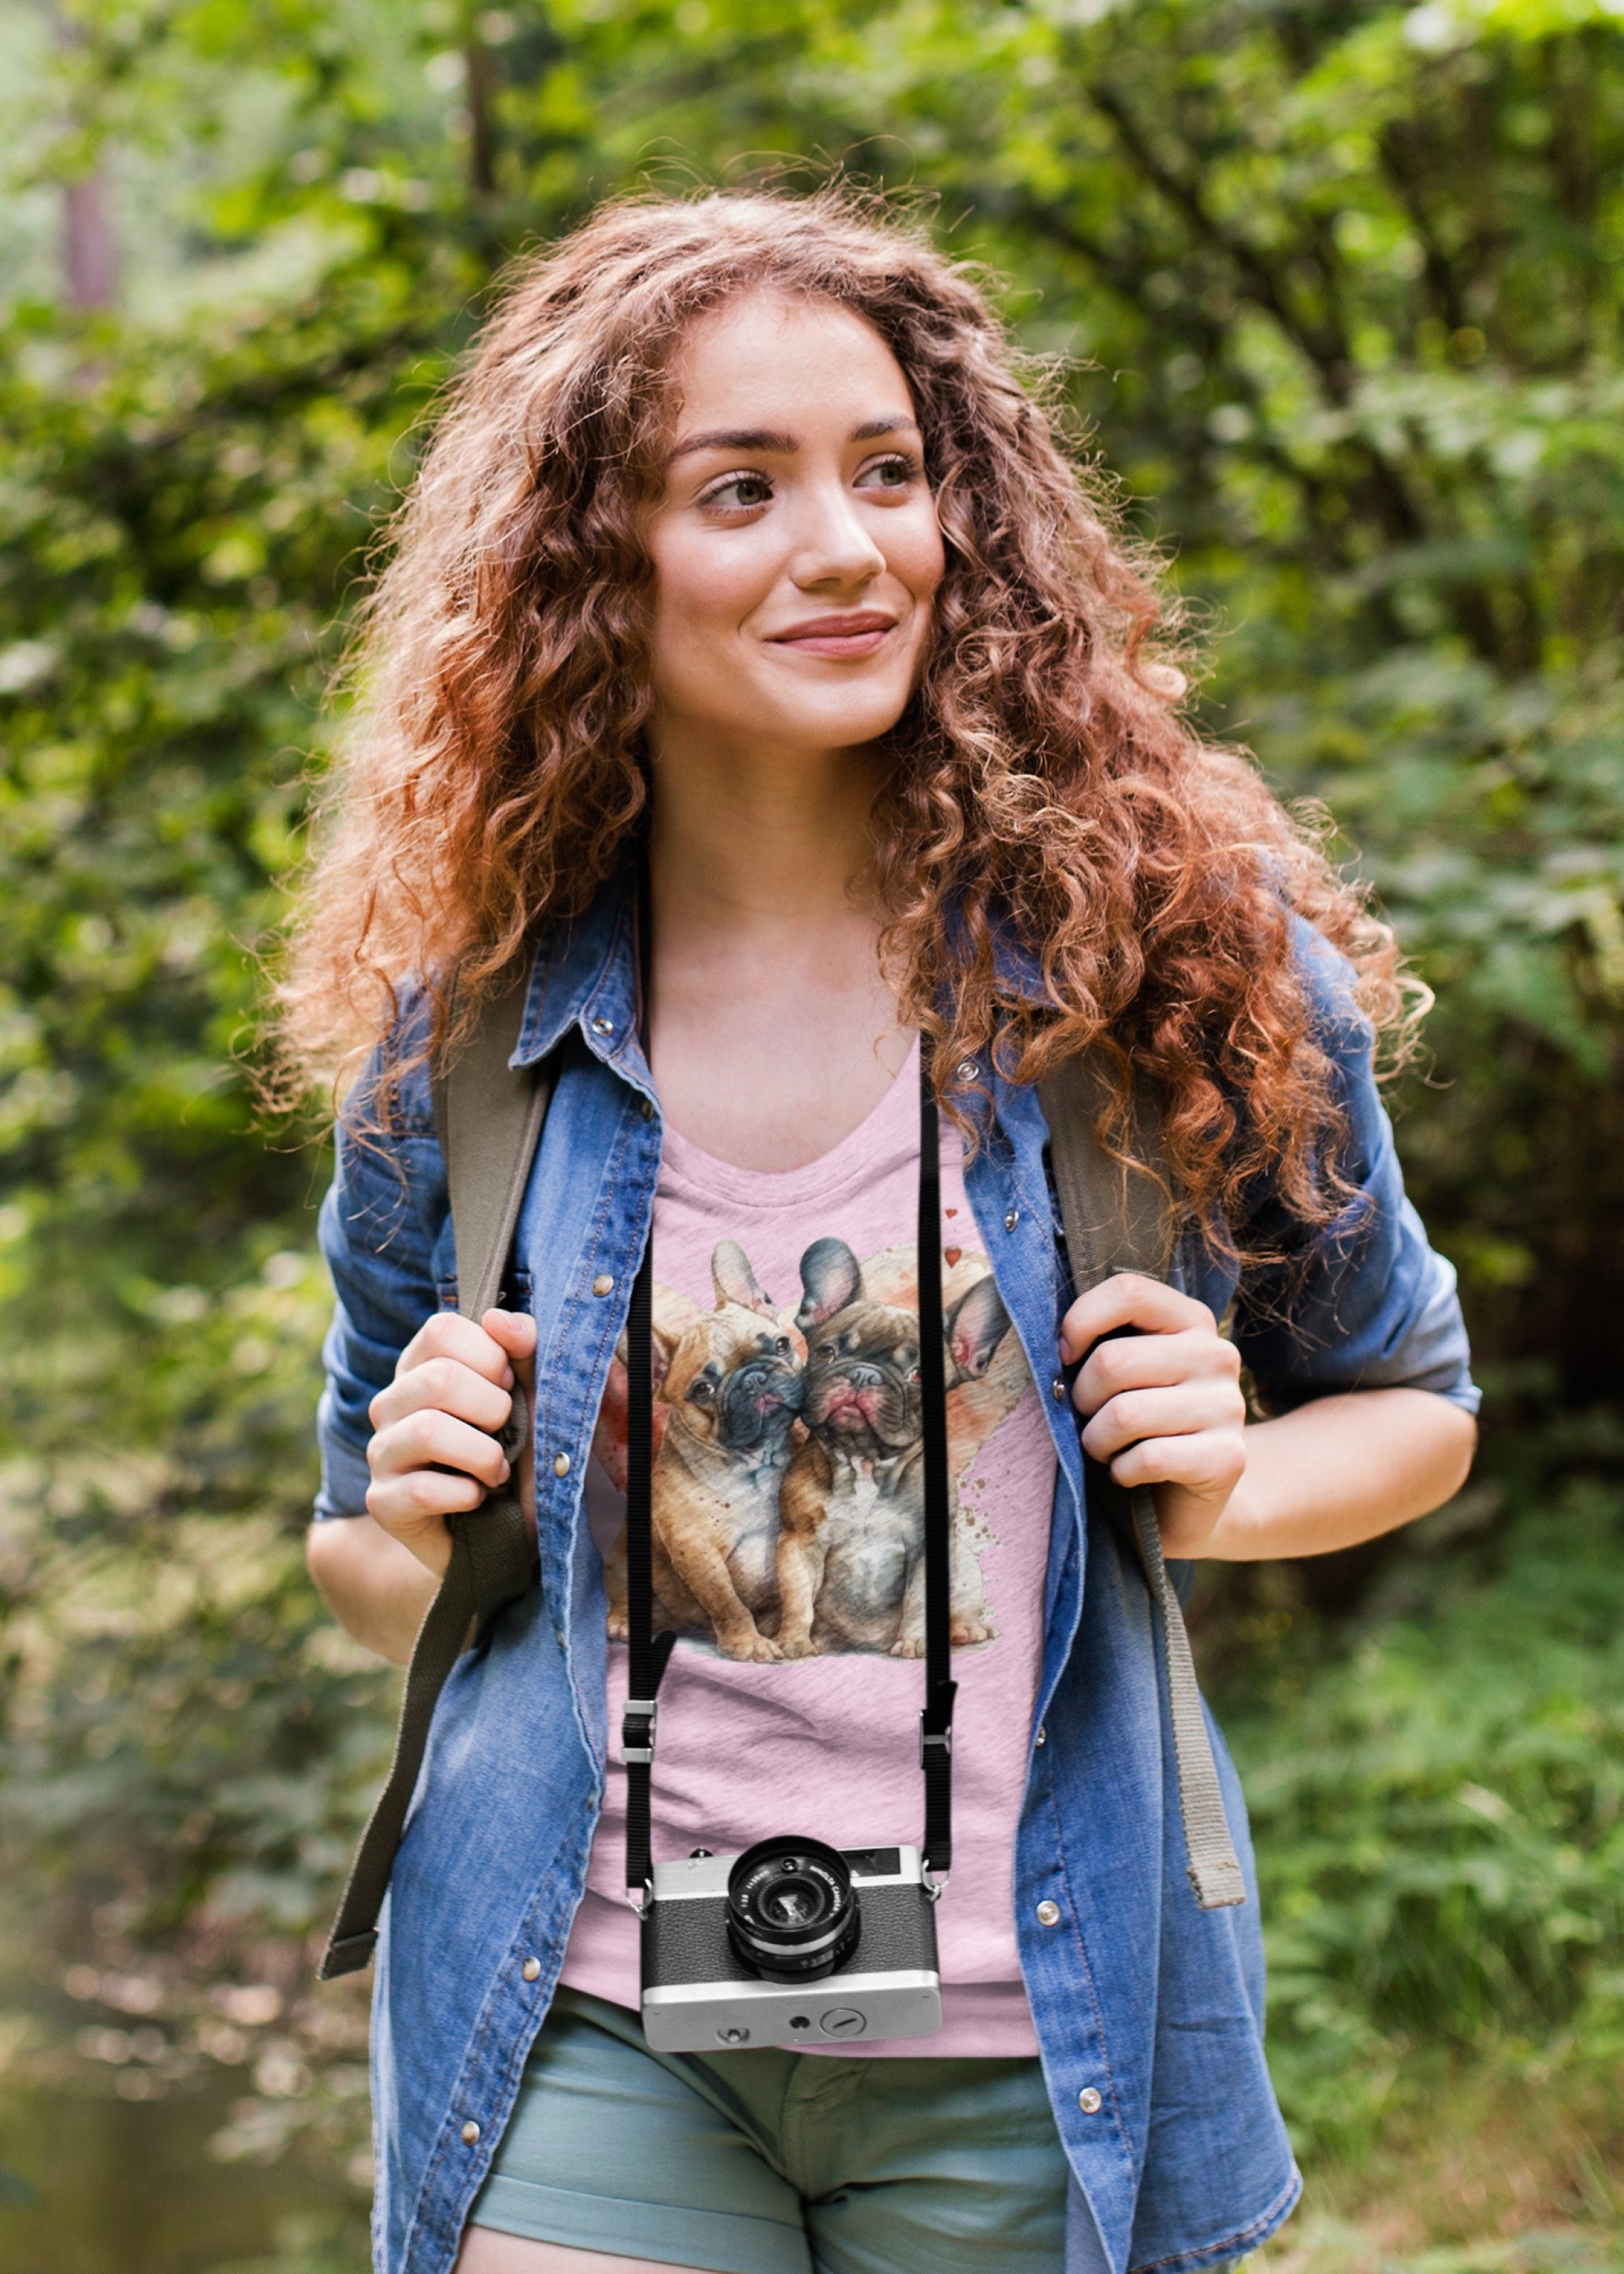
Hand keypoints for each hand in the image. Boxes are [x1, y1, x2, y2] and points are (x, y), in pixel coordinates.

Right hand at [365, 1309, 536, 1578]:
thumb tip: (498, 1318)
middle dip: (493, 1407)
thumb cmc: (516, 1451)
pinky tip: (477, 1499)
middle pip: (438, 1379)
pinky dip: (467, 1495)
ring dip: (483, 1454)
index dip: (489, 1355)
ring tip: (497, 1470)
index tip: (509, 1384)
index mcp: (421, 1366)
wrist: (503, 1530)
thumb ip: (523, 1349)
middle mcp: (390, 1404)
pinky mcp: (383, 1502)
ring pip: (427, 1431)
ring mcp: (381, 1452)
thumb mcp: (531, 1394)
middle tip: (507, 1432)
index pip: (441, 1330)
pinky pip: (423, 1490)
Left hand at [1058, 1275, 1246, 1556]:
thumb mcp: (1122, 1373)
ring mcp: (1228, 1406)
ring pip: (1125, 1414)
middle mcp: (1217, 1355)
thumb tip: (1058, 1348)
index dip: (1081, 1322)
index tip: (1066, 1356)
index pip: (1129, 1292)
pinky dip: (1122, 1471)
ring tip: (1108, 1448)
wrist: (1185, 1499)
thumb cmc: (1139, 1425)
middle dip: (1082, 1399)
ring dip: (1098, 1441)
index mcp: (1191, 1320)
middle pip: (1114, 1361)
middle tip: (1089, 1420)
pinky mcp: (1228, 1457)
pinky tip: (1131, 1473)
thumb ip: (1100, 1344)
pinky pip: (1147, 1458)